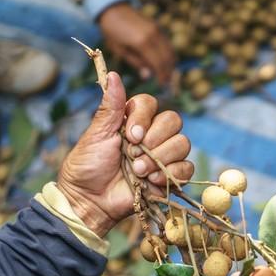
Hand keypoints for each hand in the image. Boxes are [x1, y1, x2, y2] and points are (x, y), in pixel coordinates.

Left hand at [57, 72, 192, 236]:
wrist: (91, 201)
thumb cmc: (88, 167)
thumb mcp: (97, 134)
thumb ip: (111, 107)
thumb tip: (113, 74)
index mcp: (133, 121)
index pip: (152, 103)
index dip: (144, 117)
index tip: (130, 134)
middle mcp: (153, 135)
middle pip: (174, 121)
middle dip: (155, 138)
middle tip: (133, 153)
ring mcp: (164, 156)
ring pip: (183, 143)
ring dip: (160, 158)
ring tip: (139, 171)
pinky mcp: (172, 177)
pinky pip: (187, 168)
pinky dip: (171, 174)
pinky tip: (151, 181)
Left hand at [99, 3, 174, 83]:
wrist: (114, 10)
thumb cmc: (113, 32)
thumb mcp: (120, 50)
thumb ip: (136, 62)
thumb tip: (147, 75)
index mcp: (142, 43)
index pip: (158, 64)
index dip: (161, 76)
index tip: (161, 85)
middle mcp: (153, 36)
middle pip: (167, 59)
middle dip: (168, 72)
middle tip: (166, 82)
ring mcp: (157, 30)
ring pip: (170, 51)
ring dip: (170, 64)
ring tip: (166, 74)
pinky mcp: (158, 28)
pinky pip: (168, 44)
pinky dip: (169, 54)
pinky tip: (164, 62)